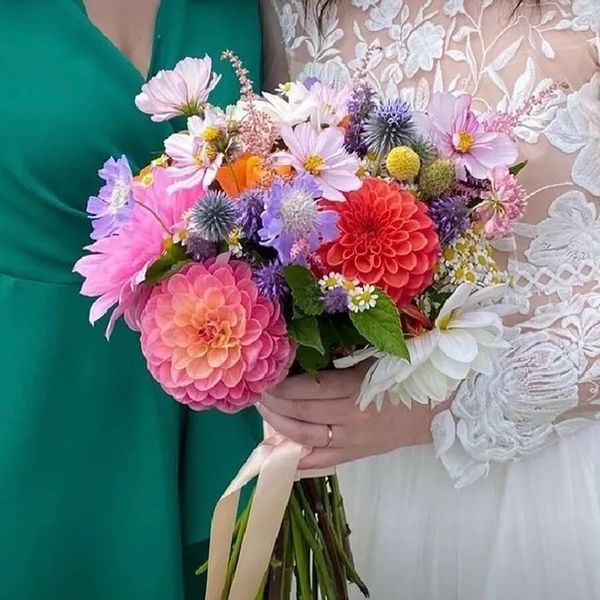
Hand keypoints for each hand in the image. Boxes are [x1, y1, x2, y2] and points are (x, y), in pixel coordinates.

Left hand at [259, 367, 445, 469]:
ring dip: (278, 427)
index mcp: (357, 390)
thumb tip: (301, 359)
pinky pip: (320, 463)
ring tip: (262, 414)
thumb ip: (341, 363)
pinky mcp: (355, 456)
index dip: (282, 386)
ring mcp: (352, 442)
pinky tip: (275, 456)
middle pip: (301, 413)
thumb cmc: (406, 376)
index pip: (308, 389)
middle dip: (273, 404)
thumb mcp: (375, 361)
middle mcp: (350, 419)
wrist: (437, 410)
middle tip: (256, 393)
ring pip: (305, 439)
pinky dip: (296, 462)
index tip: (265, 377)